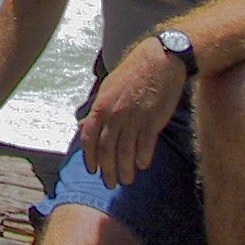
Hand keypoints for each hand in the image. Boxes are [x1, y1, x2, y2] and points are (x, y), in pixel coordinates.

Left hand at [78, 38, 184, 188]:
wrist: (160, 60)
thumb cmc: (132, 74)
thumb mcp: (108, 88)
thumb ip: (97, 111)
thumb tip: (83, 127)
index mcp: (101, 105)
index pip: (89, 137)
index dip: (89, 156)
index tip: (92, 170)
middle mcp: (115, 114)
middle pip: (107, 149)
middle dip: (107, 169)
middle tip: (109, 183)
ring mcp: (134, 118)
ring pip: (126, 151)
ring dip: (125, 169)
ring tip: (126, 180)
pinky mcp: (153, 120)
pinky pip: (145, 145)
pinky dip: (142, 158)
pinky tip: (142, 166)